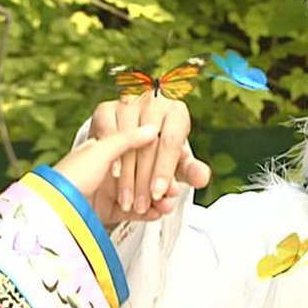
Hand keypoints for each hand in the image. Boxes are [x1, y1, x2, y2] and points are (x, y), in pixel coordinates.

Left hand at [54, 125, 172, 224]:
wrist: (52, 210)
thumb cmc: (71, 174)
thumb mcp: (101, 149)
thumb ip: (128, 138)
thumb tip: (153, 128)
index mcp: (105, 148)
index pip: (140, 148)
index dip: (159, 154)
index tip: (177, 159)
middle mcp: (109, 167)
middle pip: (144, 173)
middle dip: (163, 181)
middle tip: (175, 188)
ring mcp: (109, 190)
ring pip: (142, 192)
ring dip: (158, 198)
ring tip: (169, 204)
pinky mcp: (107, 211)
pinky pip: (134, 211)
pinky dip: (148, 212)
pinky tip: (159, 212)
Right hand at [89, 96, 210, 215]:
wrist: (135, 134)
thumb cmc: (162, 149)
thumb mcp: (178, 161)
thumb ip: (192, 171)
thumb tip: (201, 178)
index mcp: (177, 112)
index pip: (171, 142)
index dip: (164, 170)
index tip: (158, 194)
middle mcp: (154, 102)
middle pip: (148, 144)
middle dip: (144, 180)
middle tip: (142, 205)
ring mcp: (128, 102)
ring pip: (126, 141)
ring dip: (126, 175)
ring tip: (128, 200)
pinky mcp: (106, 108)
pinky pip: (107, 131)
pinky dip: (111, 154)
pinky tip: (114, 176)